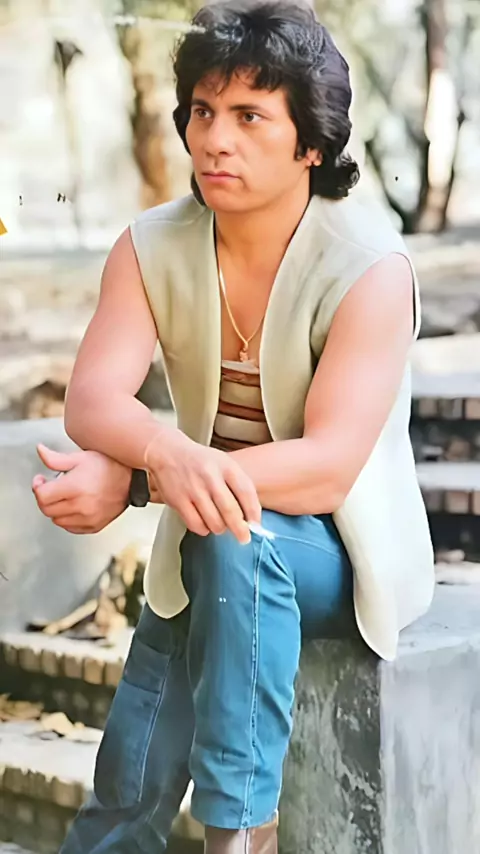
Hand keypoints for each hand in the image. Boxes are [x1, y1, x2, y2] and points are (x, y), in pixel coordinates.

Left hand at [32, 444, 131, 533]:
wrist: (133, 480)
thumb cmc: (110, 466)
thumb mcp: (81, 457)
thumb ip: (56, 459)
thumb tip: (40, 451)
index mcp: (75, 487)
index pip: (41, 496)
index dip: (37, 486)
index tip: (41, 481)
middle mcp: (80, 506)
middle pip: (46, 509)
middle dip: (44, 497)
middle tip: (51, 487)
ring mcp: (88, 518)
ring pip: (56, 520)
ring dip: (56, 508)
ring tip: (66, 495)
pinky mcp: (94, 526)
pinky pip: (70, 527)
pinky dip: (67, 518)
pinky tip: (74, 506)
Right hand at [145, 430, 261, 543]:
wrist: (167, 452)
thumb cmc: (200, 461)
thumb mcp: (223, 463)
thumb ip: (238, 485)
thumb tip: (251, 516)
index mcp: (226, 466)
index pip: (246, 492)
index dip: (254, 512)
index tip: (256, 525)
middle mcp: (210, 477)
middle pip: (231, 512)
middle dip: (240, 530)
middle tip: (244, 538)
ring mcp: (193, 489)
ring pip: (214, 522)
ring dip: (220, 528)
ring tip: (220, 524)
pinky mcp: (178, 501)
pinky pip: (196, 525)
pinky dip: (204, 529)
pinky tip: (205, 522)